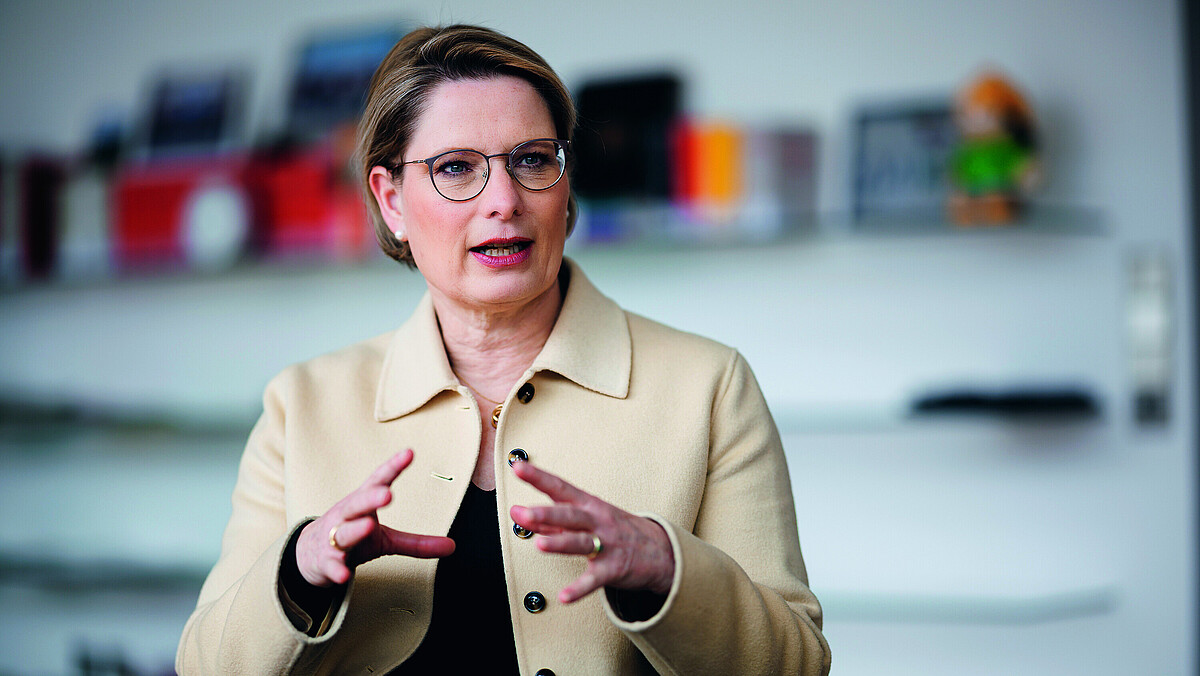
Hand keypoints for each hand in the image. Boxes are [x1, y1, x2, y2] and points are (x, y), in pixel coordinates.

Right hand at [296, 449, 454, 586]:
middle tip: (387, 493)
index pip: (378, 481)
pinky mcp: (326, 560)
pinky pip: (332, 564)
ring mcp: (334, 538)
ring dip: (355, 529)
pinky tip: (344, 575)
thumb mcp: (386, 539)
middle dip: (371, 498)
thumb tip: (453, 546)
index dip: (393, 467)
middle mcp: (346, 516)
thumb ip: (416, 543)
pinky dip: (337, 569)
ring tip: (368, 526)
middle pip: (358, 503)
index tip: (409, 453)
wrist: (310, 556)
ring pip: (344, 532)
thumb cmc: (354, 538)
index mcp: (363, 503)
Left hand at [510, 461, 674, 603]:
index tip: (519, 467)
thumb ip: (550, 519)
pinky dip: (579, 589)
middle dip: (546, 513)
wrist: (660, 550)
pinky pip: (594, 580)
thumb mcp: (586, 518)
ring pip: (581, 543)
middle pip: (570, 515)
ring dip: (560, 543)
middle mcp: (597, 521)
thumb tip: (517, 513)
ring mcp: (607, 544)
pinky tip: (565, 597)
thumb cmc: (614, 530)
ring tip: (539, 545)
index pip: (560, 488)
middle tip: (523, 512)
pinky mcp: (613, 569)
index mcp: (588, 505)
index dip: (539, 477)